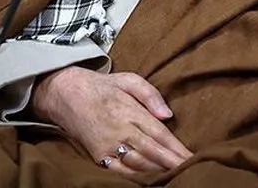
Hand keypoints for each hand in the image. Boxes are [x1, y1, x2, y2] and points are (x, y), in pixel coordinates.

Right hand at [32, 66, 192, 179]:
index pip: (160, 134)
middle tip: (189, 169)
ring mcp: (108, 146)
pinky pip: (119, 171)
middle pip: (152, 151)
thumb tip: (168, 115)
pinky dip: (135, 176)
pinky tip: (149, 178)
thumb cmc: (104, 87)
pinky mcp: (97, 156)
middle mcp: (120, 131)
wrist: (66, 95)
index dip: (176, 148)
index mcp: (130, 111)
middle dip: (172, 162)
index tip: (190, 156)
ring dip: (157, 170)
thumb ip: (150, 95)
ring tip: (175, 174)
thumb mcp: (129, 80)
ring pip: (138, 163)